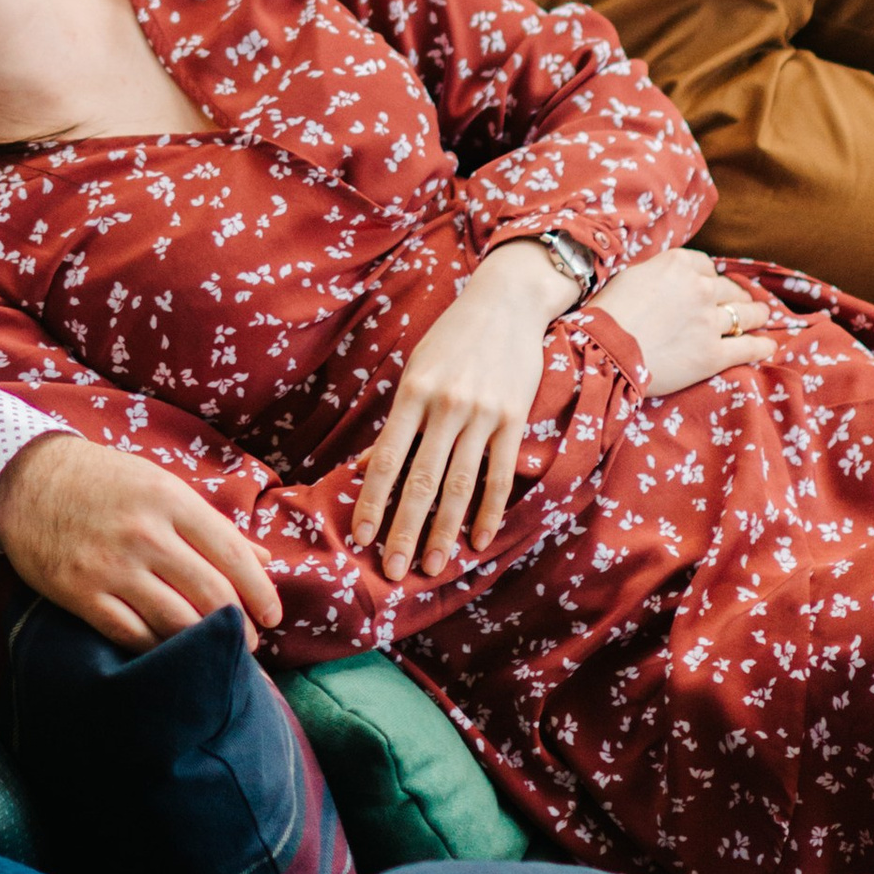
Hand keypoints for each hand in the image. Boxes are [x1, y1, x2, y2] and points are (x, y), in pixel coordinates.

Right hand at [0, 431, 281, 650]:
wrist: (28, 480)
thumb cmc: (104, 482)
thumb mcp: (160, 485)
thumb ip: (211, 524)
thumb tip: (262, 560)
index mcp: (170, 499)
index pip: (232, 555)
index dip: (260, 592)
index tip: (272, 616)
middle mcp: (144, 533)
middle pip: (211, 594)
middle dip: (239, 626)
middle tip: (249, 643)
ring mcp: (111, 566)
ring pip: (176, 621)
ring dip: (204, 644)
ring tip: (216, 653)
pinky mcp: (81, 594)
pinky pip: (132, 635)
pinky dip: (158, 649)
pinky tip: (171, 653)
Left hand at [351, 239, 579, 580]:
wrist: (505, 303)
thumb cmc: (451, 339)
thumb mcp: (416, 369)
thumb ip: (401, 419)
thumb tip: (373, 466)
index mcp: (413, 392)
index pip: (387, 458)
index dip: (372, 500)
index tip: (360, 537)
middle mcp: (445, 405)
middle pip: (422, 480)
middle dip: (406, 529)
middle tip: (393, 571)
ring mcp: (481, 413)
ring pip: (460, 484)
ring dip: (445, 530)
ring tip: (433, 566)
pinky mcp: (512, 418)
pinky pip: (499, 473)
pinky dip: (488, 510)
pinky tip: (478, 540)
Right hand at [593, 249, 783, 397]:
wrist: (604, 350)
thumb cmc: (607, 313)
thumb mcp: (630, 276)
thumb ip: (658, 273)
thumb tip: (669, 279)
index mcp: (679, 264)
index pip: (706, 266)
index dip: (709, 277)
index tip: (711, 284)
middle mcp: (700, 288)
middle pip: (729, 289)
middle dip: (737, 294)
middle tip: (744, 300)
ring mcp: (709, 322)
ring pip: (744, 315)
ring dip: (757, 315)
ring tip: (764, 316)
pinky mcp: (713, 355)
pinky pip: (747, 348)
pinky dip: (761, 346)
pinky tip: (768, 345)